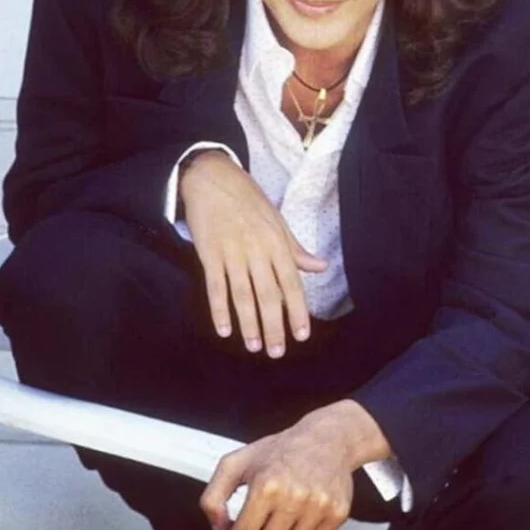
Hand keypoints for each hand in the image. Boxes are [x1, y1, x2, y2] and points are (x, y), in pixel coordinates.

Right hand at [180, 150, 327, 358]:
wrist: (211, 178)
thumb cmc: (247, 199)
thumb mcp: (277, 220)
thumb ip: (295, 248)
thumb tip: (320, 267)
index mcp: (277, 242)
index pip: (291, 283)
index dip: (297, 310)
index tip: (302, 335)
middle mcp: (256, 249)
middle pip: (268, 294)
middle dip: (274, 326)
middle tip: (276, 352)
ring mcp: (231, 252)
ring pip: (243, 295)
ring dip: (249, 323)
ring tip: (254, 346)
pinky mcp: (208, 254)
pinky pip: (215, 287)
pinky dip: (219, 309)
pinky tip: (224, 329)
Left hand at [199, 410, 355, 529]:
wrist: (325, 438)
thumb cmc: (280, 451)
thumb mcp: (236, 462)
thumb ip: (214, 496)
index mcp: (266, 485)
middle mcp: (293, 497)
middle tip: (262, 520)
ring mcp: (317, 506)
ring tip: (285, 511)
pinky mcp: (336, 512)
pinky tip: (302, 513)